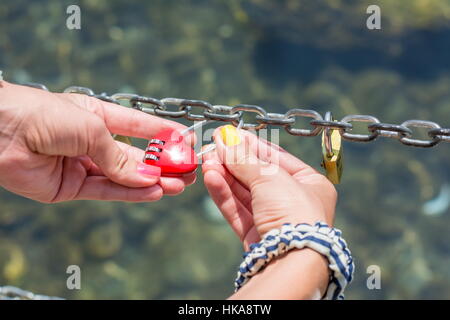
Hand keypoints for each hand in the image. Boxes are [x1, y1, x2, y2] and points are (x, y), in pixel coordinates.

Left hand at [0, 81, 195, 202]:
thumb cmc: (42, 114)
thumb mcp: (91, 129)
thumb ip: (120, 156)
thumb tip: (149, 176)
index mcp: (98, 117)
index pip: (140, 127)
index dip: (164, 135)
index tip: (187, 143)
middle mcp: (92, 142)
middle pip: (136, 156)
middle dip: (162, 164)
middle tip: (188, 172)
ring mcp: (82, 165)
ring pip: (124, 177)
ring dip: (152, 182)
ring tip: (178, 185)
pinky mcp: (71, 187)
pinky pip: (107, 191)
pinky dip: (131, 193)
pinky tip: (154, 191)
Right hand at [202, 125, 335, 249]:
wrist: (292, 258)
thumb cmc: (294, 212)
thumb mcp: (270, 177)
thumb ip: (244, 158)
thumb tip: (224, 138)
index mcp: (310, 184)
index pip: (276, 157)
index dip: (251, 144)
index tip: (229, 134)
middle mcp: (294, 202)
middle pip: (258, 176)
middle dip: (233, 161)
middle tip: (212, 147)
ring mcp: (275, 221)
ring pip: (245, 194)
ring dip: (225, 176)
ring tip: (207, 161)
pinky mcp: (258, 237)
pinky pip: (239, 211)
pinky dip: (224, 195)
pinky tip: (211, 178)